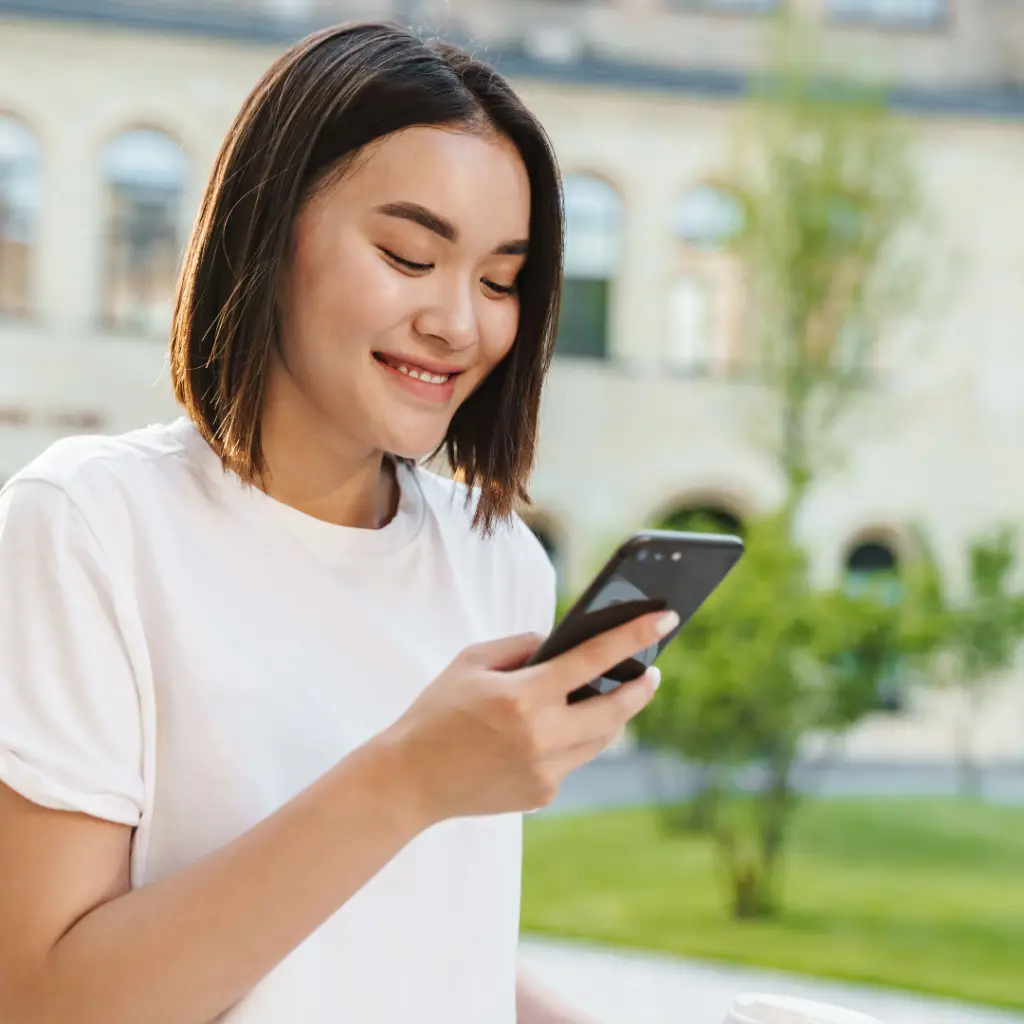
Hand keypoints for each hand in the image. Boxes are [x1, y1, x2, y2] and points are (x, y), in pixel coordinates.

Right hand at [386, 609, 677, 822]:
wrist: (409, 780)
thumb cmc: (437, 712)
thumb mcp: (471, 662)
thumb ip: (521, 646)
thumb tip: (559, 644)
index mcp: (523, 697)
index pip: (593, 659)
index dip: (635, 635)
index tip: (665, 618)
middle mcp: (541, 737)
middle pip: (615, 709)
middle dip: (641, 686)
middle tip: (653, 670)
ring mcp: (545, 770)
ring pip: (602, 738)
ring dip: (614, 714)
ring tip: (619, 693)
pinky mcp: (543, 794)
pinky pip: (573, 759)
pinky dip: (573, 739)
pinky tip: (561, 727)